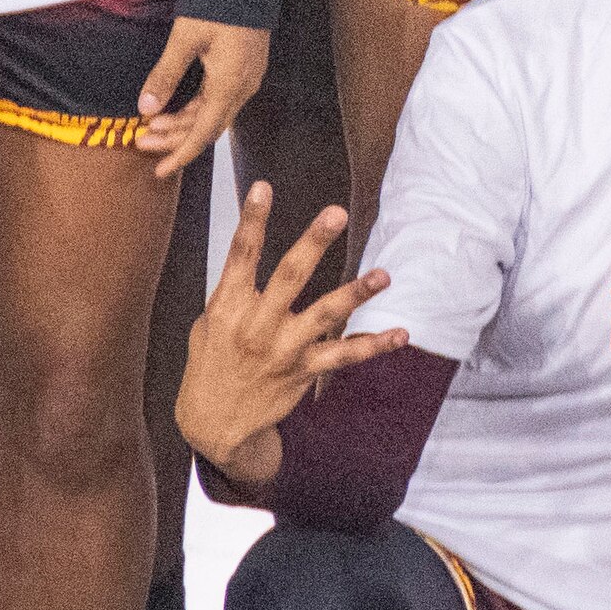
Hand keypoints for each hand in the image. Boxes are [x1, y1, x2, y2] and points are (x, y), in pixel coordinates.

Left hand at [135, 19, 268, 178]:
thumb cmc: (218, 5)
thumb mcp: (185, 40)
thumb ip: (165, 76)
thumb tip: (145, 109)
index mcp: (229, 86)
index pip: (203, 134)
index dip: (180, 154)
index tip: (160, 171)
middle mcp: (242, 88)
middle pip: (207, 127)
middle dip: (174, 138)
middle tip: (140, 140)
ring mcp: (246, 79)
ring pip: (213, 114)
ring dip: (183, 123)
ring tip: (152, 125)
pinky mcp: (244, 69)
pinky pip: (220, 100)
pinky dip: (196, 109)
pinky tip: (176, 108)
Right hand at [171, 181, 401, 486]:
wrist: (214, 422)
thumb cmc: (212, 363)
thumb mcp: (208, 323)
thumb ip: (232, 291)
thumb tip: (249, 256)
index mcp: (228, 305)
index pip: (240, 255)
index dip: (252, 220)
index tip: (263, 187)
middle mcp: (257, 325)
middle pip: (289, 277)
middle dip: (313, 243)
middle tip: (336, 213)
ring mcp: (283, 349)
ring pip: (325, 316)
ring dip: (355, 293)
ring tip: (384, 275)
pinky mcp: (303, 371)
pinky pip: (344, 357)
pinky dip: (374, 345)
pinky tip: (401, 334)